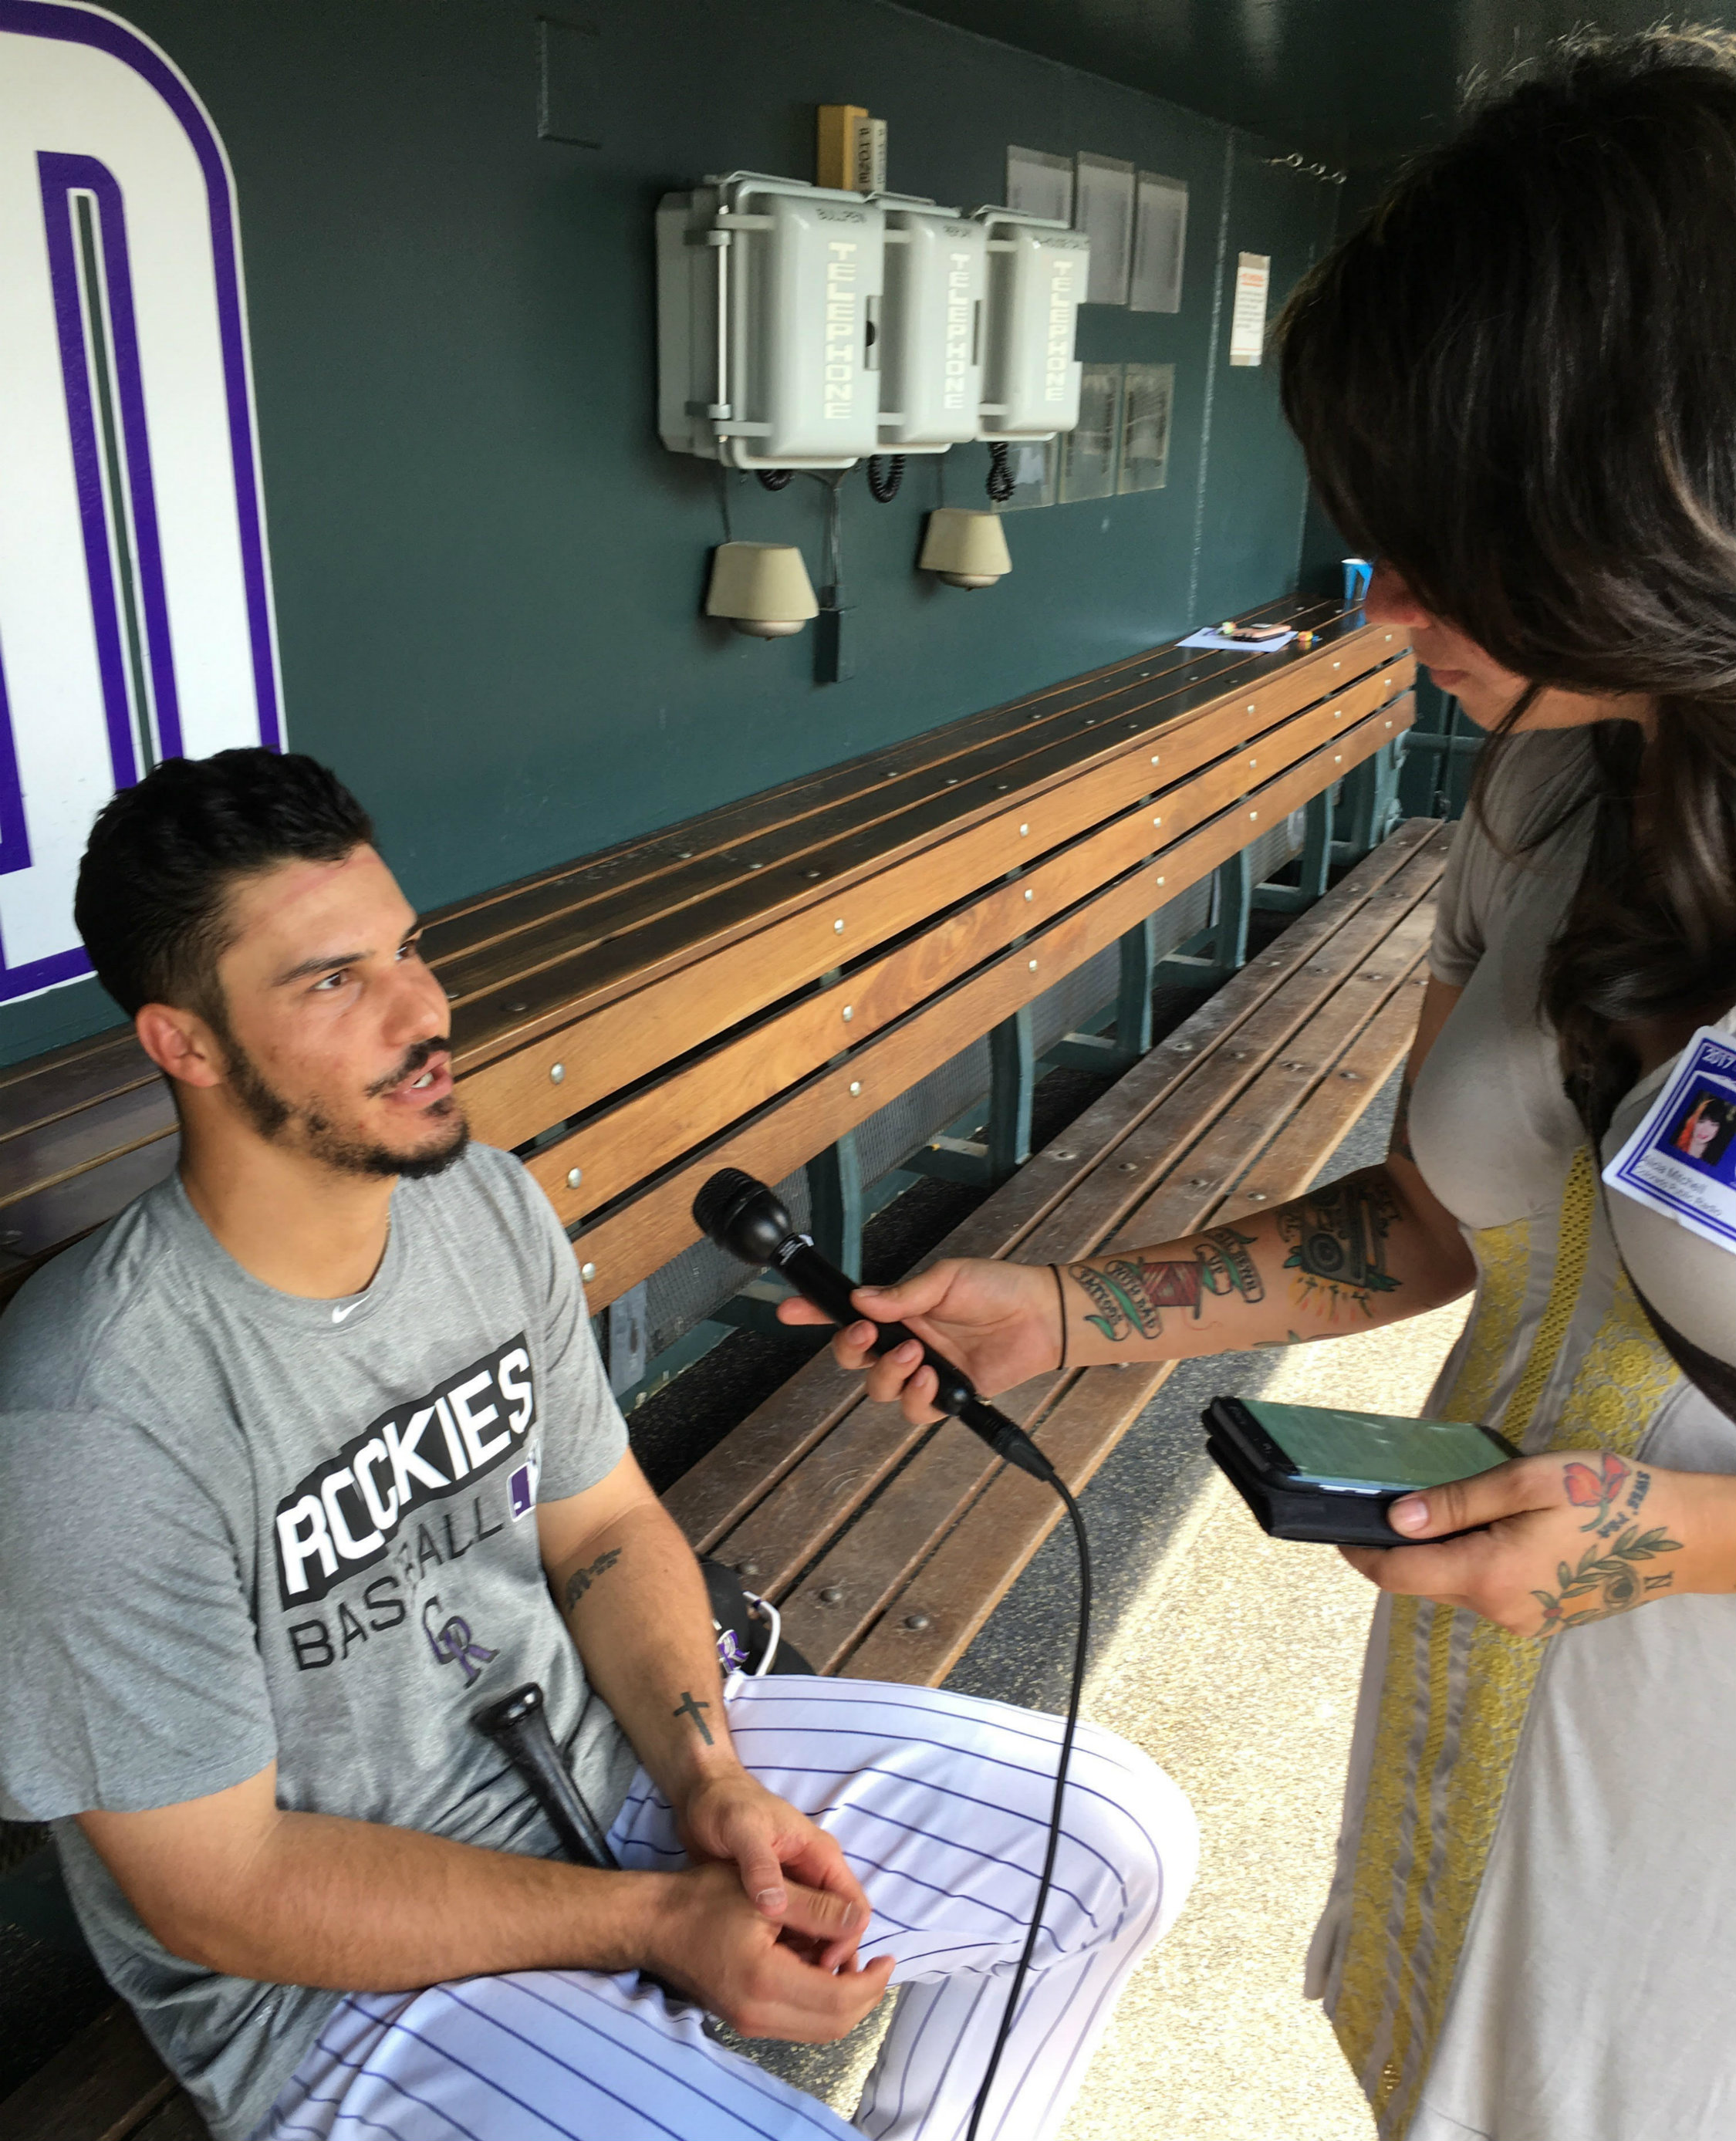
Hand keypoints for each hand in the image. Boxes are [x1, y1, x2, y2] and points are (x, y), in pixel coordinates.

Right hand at [646, 1861, 893, 2041]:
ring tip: (848, 1959)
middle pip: (834, 2024)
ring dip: (843, 1999)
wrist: (658, 1924)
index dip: (871, 1981)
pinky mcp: (744, 2020)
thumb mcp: (765, 1895)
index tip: (887, 1955)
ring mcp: (750, 2023)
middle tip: (877, 1961)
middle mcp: (759, 2015)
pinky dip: (820, 2000)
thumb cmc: (705, 1899)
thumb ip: (816, 1909)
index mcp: (766, 1982)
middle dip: (864, 1995)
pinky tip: (819, 1966)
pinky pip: (798, 2022)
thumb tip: (861, 1922)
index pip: (839, 1999)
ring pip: (818, 2028)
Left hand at [679, 1769, 870, 1969]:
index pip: (853, 1908)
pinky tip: (768, 1972)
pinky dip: (788, 1955)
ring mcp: (796, 1889)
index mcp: (820, 1856)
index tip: (819, 1969)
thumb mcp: (742, 1830)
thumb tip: (775, 1908)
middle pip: (839, 1928)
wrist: (700, 1796)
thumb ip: (760, 1864)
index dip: (843, 1942)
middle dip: (828, 1959)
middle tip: (803, 1989)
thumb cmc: (725, 1806)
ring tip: (784, 1987)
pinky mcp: (774, 1900)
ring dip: (807, 1961)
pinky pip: (793, 1936)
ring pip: (817, 1936)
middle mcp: (815, 1876)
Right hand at [776, 1257, 1059, 1425]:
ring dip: (888, 1373)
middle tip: (868, 1335)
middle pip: (854, 1358)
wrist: (1041, 1315)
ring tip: (917, 1355)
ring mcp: (925, 1371)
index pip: (848, 1315)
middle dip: (850, 1349)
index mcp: (900, 1310)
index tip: (789, 1309)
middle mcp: (906, 1342)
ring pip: (879, 1388)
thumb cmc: (998, 1288)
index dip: (815, 1314)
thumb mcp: (947, 1278)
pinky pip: (915, 1410)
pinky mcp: (947, 1396)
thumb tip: (860, 1301)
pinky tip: (934, 1377)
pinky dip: (918, 1396)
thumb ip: (903, 1294)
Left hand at [1339, 1450, 1713, 1637]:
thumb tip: (1396, 1518)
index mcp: (1488, 1576)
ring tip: (1462, 1506)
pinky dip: (1475, 1561)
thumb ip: (1456, 1502)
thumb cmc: (1604, 1498)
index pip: (1397, 1574)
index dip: (1360, 1552)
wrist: (1680, 1537)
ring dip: (1445, 1551)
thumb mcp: (1525, 1483)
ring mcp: (1522, 1620)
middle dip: (1403, 1546)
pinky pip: (1487, 1591)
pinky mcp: (1541, 1618)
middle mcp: (1499, 1610)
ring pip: (1456, 1584)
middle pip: (1424, 1579)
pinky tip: (1499, 1529)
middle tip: (1399, 1499)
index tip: (1337, 1530)